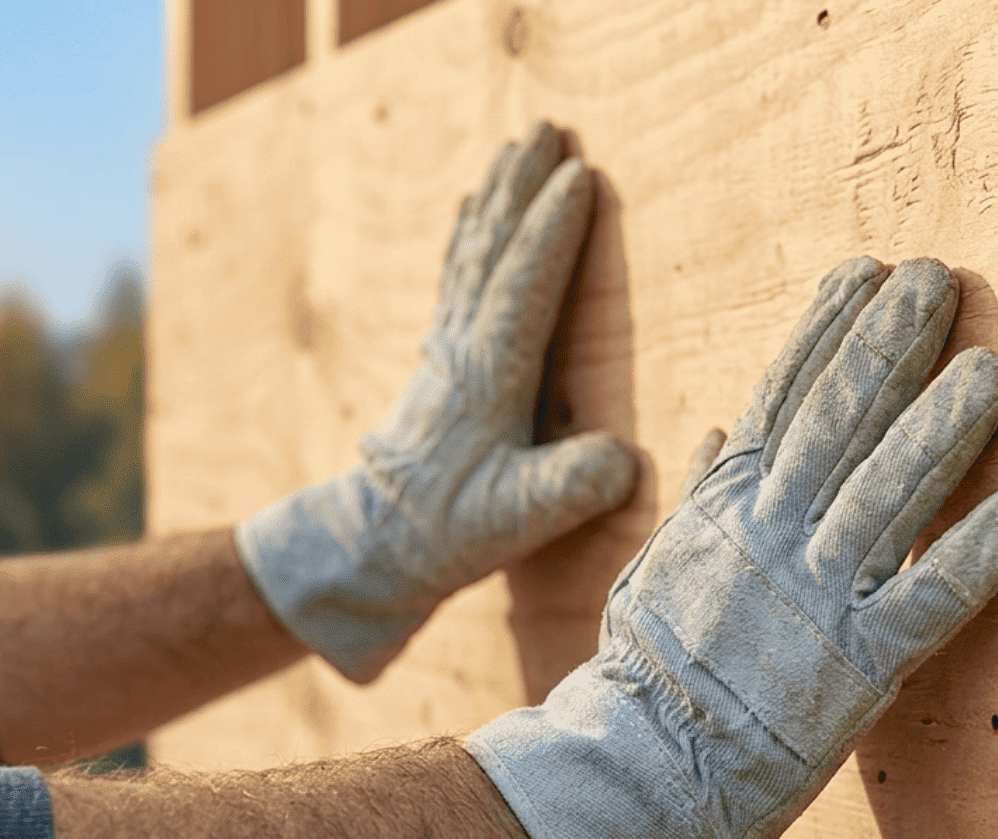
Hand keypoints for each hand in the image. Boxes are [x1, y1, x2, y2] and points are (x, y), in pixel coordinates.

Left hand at [237, 123, 637, 682]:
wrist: (373, 549)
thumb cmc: (447, 534)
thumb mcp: (517, 521)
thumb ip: (571, 488)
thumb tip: (624, 460)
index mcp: (489, 376)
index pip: (525, 285)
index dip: (554, 229)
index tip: (582, 175)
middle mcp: (464, 349)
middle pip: (495, 247)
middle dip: (523, 186)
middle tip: (548, 129)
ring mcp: (448, 352)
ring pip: (474, 252)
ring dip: (499, 197)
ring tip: (517, 148)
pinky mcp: (442, 365)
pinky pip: (458, 278)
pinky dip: (470, 234)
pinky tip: (472, 210)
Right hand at [466, 256, 997, 838]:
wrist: (639, 773)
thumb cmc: (651, 672)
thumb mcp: (659, 566)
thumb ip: (701, 495)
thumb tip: (718, 428)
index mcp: (725, 509)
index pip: (780, 399)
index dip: (825, 331)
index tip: (866, 270)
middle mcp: (770, 540)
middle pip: (838, 426)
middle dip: (889, 347)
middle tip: (938, 281)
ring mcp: (814, 601)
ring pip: (887, 499)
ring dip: (940, 432)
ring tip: (990, 371)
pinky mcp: (856, 670)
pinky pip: (927, 605)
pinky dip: (973, 560)